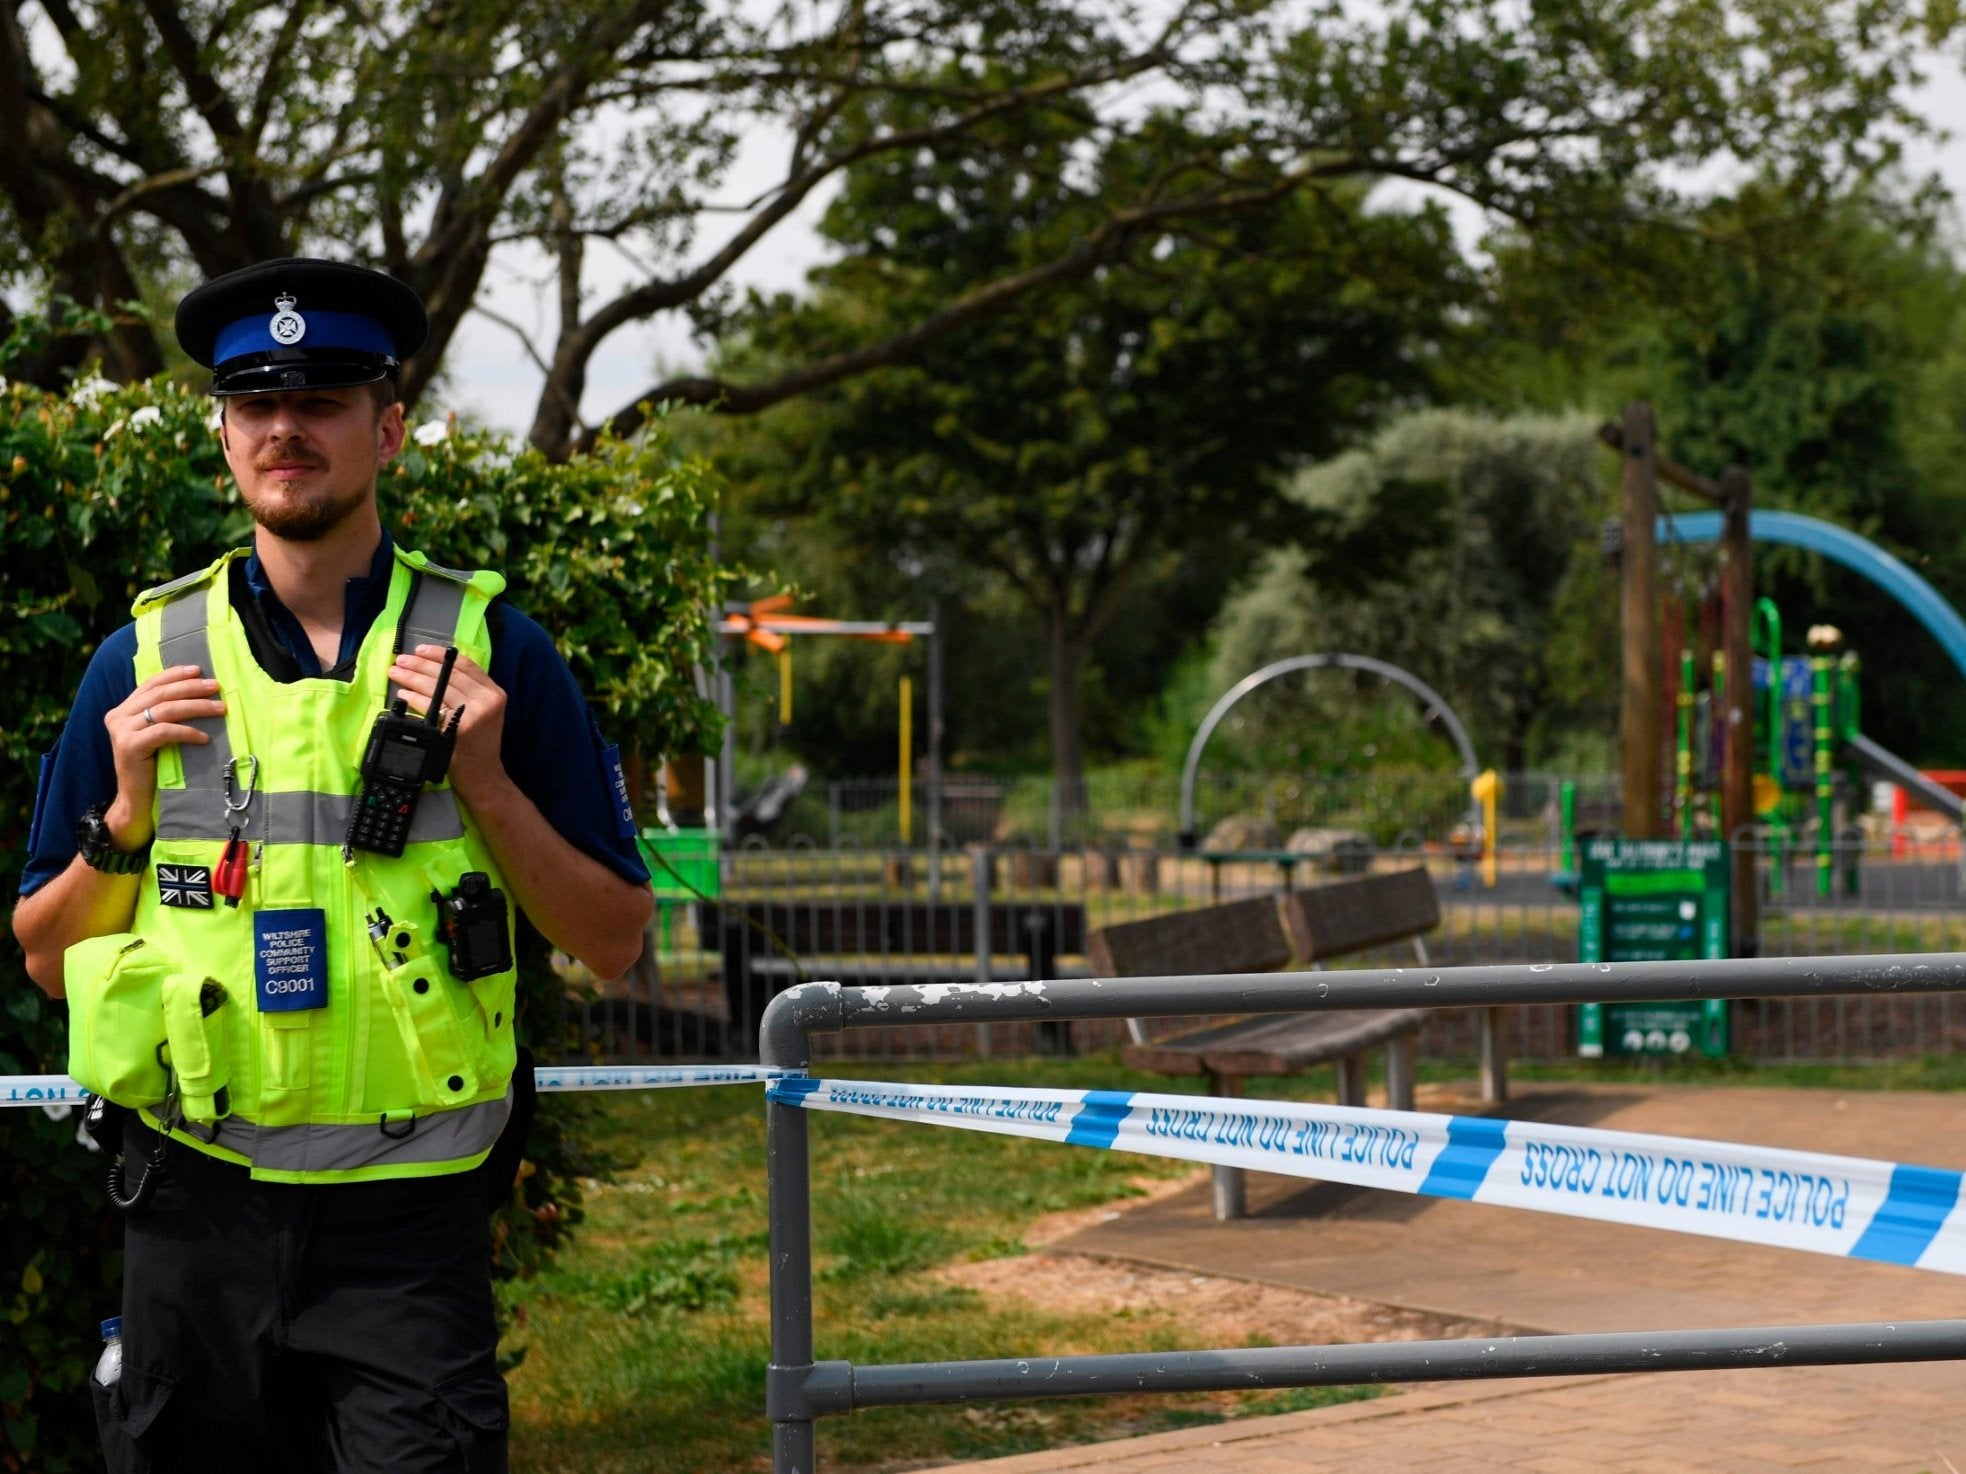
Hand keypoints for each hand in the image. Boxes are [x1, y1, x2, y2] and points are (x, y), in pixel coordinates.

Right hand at [104, 665, 225, 846]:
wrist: (137, 800)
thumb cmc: (154, 767)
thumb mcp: (157, 736)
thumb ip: (164, 715)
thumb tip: (198, 692)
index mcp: (123, 710)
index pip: (151, 684)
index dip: (174, 675)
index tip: (199, 670)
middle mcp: (118, 716)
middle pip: (160, 694)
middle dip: (191, 687)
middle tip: (216, 686)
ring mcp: (121, 731)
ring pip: (164, 710)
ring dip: (196, 707)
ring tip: (220, 708)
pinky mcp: (129, 746)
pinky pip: (164, 731)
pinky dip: (187, 731)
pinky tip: (204, 737)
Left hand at [386, 645, 507, 805]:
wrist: (483, 775)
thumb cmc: (479, 744)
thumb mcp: (485, 713)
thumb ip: (470, 692)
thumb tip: (436, 670)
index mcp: (495, 693)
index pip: (466, 665)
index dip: (440, 654)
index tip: (421, 650)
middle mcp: (487, 701)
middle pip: (448, 673)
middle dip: (420, 664)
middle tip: (400, 660)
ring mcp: (473, 715)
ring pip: (436, 687)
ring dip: (411, 677)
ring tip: (395, 673)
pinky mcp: (457, 729)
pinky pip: (430, 706)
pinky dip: (414, 697)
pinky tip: (403, 694)